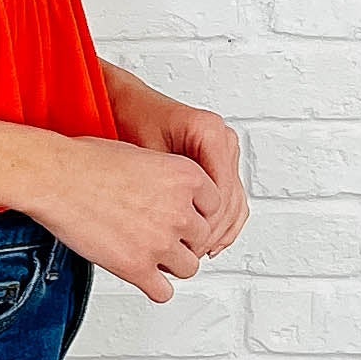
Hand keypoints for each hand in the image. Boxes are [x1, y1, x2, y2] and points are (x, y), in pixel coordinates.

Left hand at [105, 67, 249, 260]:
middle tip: (189, 255)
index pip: (219, 194)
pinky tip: (210, 243)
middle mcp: (223, 138)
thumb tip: (178, 231)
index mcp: (209, 132)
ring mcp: (225, 149)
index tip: (186, 246)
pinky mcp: (221, 161)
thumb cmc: (131, 121)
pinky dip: (223, 222)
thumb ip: (167, 190)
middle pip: (229, 200)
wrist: (126, 104)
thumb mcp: (145, 156)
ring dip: (218, 232)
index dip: (203, 226)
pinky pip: (231, 198)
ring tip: (196, 253)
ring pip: (234, 202)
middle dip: (211, 233)